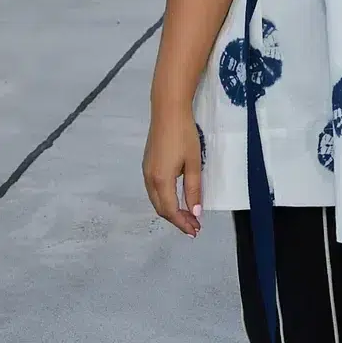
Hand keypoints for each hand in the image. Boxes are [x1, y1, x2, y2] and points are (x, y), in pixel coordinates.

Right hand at [143, 109, 201, 237]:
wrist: (167, 111)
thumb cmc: (184, 135)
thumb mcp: (193, 164)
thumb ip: (193, 189)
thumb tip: (195, 213)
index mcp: (161, 180)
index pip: (170, 210)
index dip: (182, 223)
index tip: (195, 231)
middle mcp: (149, 179)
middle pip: (161, 208)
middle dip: (176, 220)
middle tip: (193, 227)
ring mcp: (146, 171)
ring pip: (156, 200)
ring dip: (170, 210)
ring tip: (187, 216)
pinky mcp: (147, 164)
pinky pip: (154, 190)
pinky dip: (165, 200)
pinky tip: (176, 199)